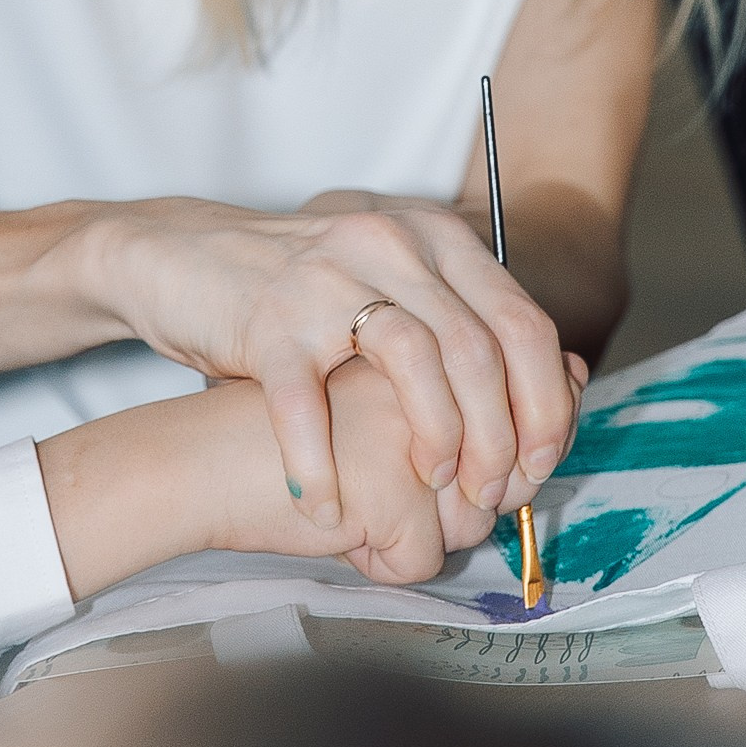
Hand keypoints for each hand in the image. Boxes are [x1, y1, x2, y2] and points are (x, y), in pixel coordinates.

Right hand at [91, 194, 581, 540]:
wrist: (180, 258)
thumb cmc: (301, 295)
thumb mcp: (393, 285)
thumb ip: (467, 322)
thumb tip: (566, 384)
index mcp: (431, 238)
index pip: (521, 323)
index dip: (543, 405)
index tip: (539, 464)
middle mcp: (387, 244)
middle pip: (478, 349)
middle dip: (497, 439)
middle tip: (490, 496)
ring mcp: (324, 278)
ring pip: (415, 362)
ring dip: (437, 440)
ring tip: (430, 490)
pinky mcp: (264, 319)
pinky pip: (306, 402)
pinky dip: (320, 466)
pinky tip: (327, 508)